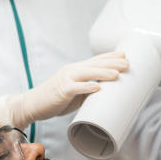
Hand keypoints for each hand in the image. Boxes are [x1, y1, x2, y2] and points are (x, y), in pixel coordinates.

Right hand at [11, 52, 128, 126]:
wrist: (33, 104)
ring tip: (117, 74)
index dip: (110, 57)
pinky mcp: (61, 90)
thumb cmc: (55, 99)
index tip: (124, 55)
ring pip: (87, 73)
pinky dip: (86, 87)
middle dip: (112, 63)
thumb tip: (105, 93)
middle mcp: (72, 70)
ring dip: (103, 73)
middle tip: (127, 64)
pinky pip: (76, 87)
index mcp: (76, 69)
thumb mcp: (75, 92)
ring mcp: (66, 79)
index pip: (95, 60)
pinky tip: (97, 88)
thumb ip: (87, 90)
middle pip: (95, 64)